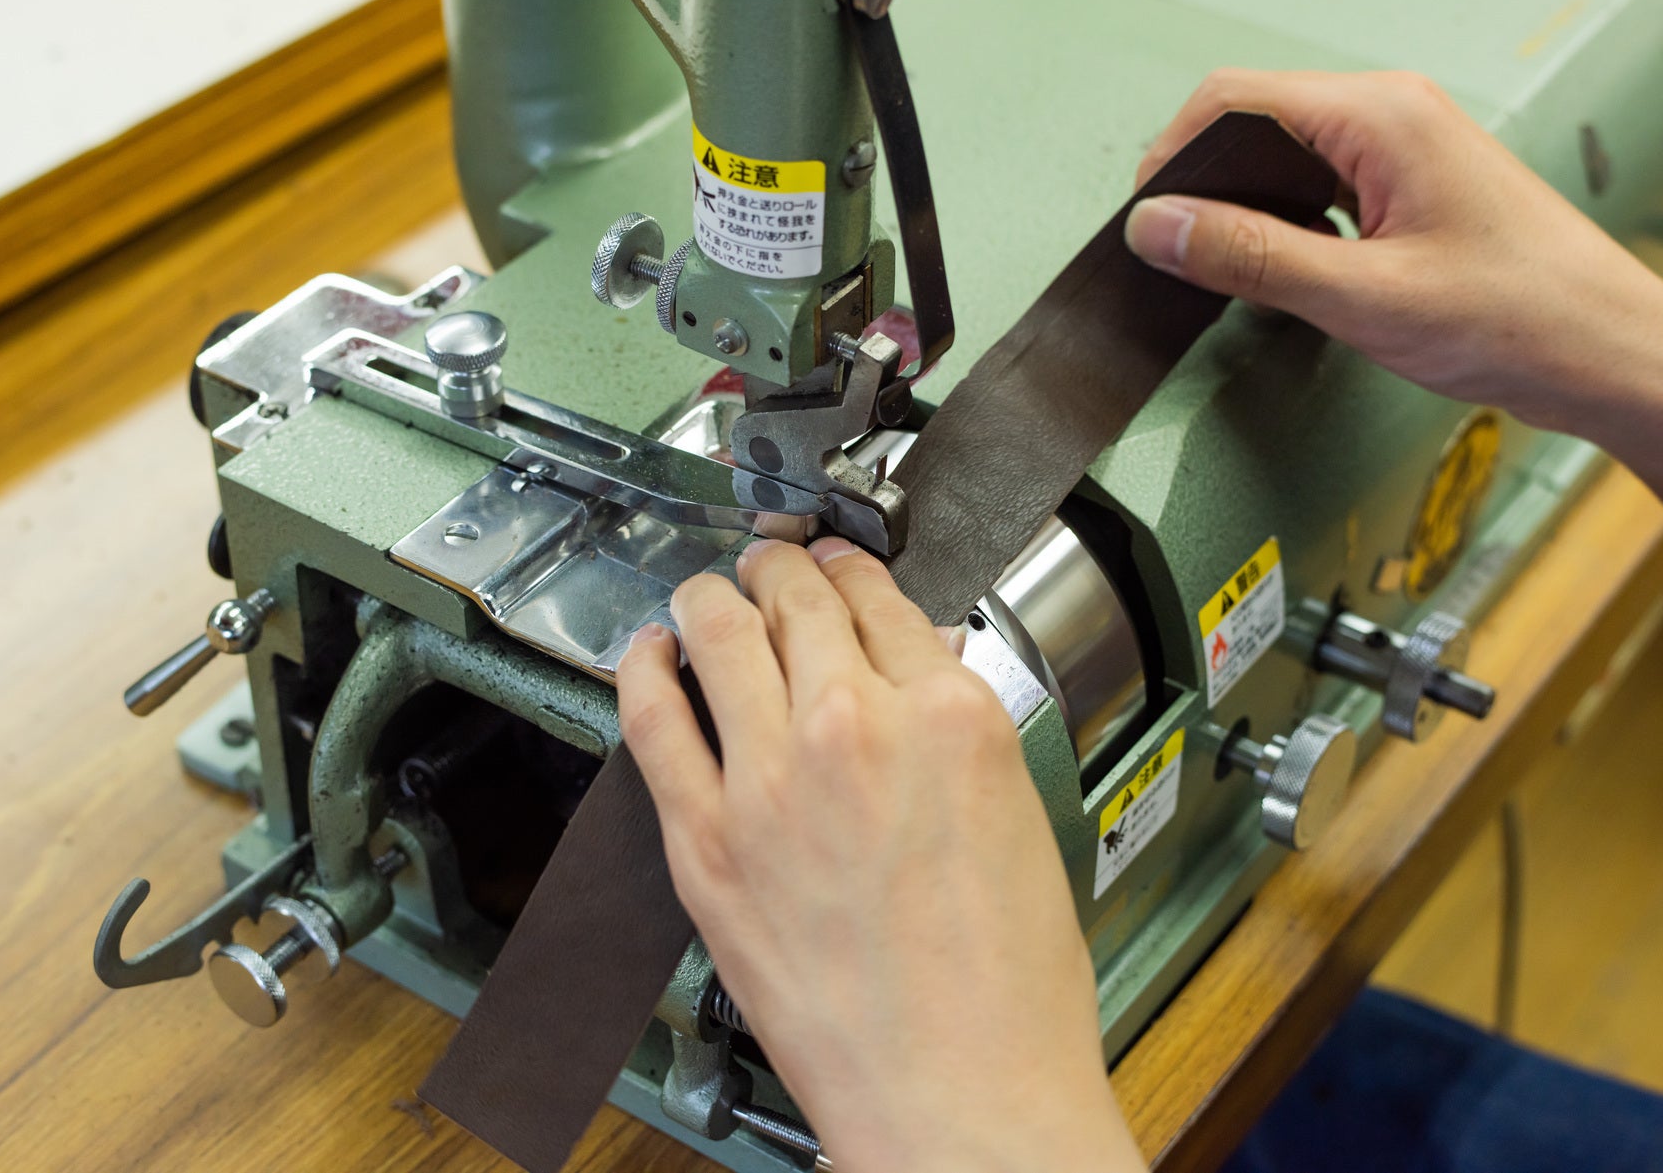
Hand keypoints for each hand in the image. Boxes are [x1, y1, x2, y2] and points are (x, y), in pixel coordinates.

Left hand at [618, 537, 1144, 1172]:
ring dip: (711, 597)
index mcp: (952, 718)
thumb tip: (916, 675)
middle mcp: (857, 727)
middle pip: (798, 598)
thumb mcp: (1017, 821)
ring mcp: (772, 780)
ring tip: (706, 595)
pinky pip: (655, 719)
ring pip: (721, 632)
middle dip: (782, 569)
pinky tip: (648, 654)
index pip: (881, 597)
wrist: (959, 1097)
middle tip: (771, 566)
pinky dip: (645, 669)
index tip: (837, 565)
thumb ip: (956, 734)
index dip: (852, 569)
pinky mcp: (707, 840)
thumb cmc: (1005, 990)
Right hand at [1124, 70, 1662, 517]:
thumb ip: (1251, 257)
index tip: (1150, 221)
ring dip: (1244, 205)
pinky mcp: (1408, 185)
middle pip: (1252, 120)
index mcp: (1380, 116)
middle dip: (1202, 183)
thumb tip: (1161, 226)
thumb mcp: (1360, 296)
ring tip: (1227, 265)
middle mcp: (1392, 115)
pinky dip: (1283, 221)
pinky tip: (1282, 269)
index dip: (1173, 158)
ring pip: (1283, 154)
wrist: (1603, 354)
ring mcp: (1403, 147)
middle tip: (1176, 250)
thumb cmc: (1519, 318)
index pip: (1232, 100)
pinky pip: (1317, 182)